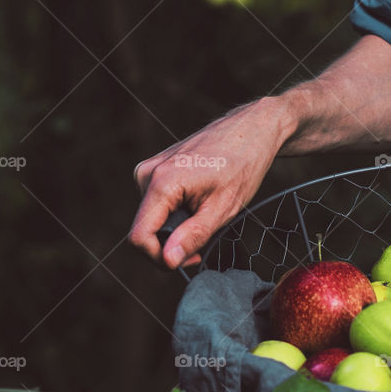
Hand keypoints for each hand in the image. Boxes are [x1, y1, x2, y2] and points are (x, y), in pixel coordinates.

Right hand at [129, 97, 293, 268]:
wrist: (251, 130)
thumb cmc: (242, 166)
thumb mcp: (222, 209)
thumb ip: (192, 236)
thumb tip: (167, 261)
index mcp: (160, 182)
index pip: (139, 237)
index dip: (160, 258)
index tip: (190, 258)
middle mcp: (146, 174)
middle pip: (146, 229)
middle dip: (174, 240)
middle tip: (209, 232)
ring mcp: (148, 169)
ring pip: (153, 219)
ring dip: (178, 225)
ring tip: (207, 209)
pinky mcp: (154, 169)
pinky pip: (158, 205)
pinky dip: (178, 211)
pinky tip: (200, 198)